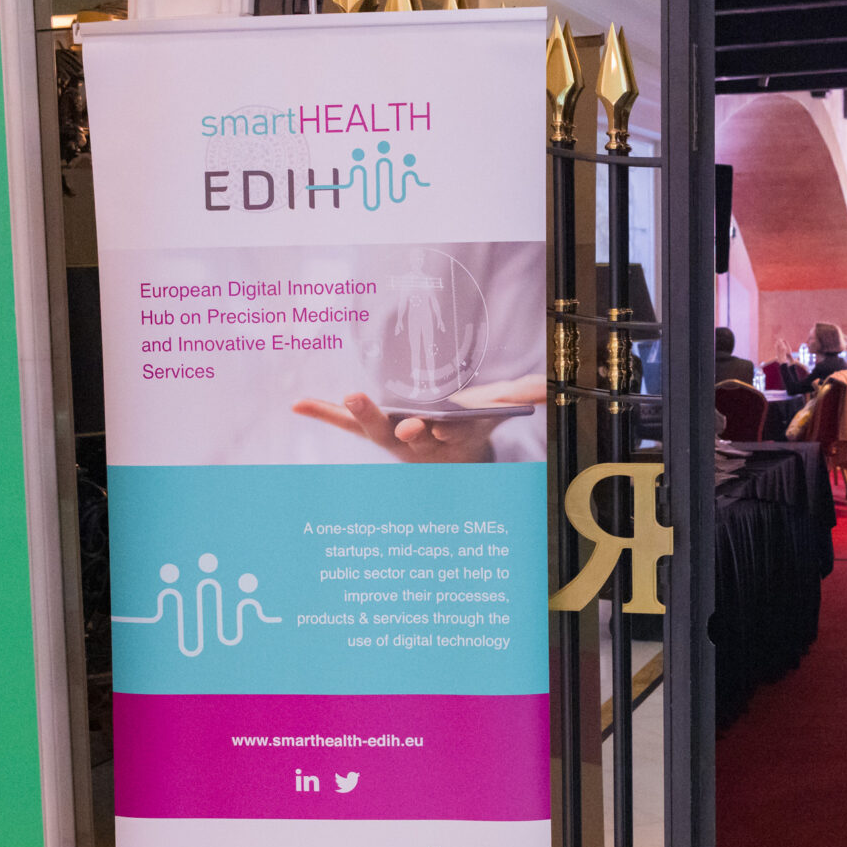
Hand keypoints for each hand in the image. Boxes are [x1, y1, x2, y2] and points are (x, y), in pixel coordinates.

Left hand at [292, 377, 543, 462]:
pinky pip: (343, 421)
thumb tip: (550, 388)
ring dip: (358, 412)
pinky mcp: (371, 427)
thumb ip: (525, 398)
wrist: (449, 458)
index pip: (447, 433)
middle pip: (405, 433)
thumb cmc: (473, 429)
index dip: (444, 430)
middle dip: (400, 424)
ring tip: (348, 395)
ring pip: (373, 425)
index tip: (439, 425)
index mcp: (449, 436)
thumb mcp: (499, 414)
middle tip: (398, 421)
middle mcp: (417, 440)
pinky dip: (322, 412)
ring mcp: (390, 435)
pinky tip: (297, 403)